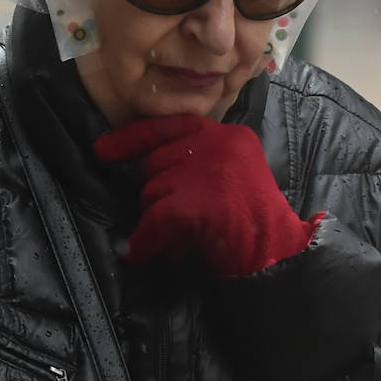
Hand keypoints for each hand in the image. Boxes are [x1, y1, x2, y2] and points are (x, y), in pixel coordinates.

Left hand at [94, 115, 321, 276]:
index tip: (103, 149)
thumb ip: (196, 165)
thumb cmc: (254, 222)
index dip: (132, 138)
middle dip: (157, 197)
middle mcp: (218, 144)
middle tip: (174, 223)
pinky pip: (156, 219)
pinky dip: (147, 239)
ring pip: (153, 191)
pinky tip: (143, 252)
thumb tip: (147, 174)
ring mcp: (209, 170)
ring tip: (180, 239)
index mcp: (227, 135)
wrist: (278, 253)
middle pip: (157, 164)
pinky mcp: (200, 200)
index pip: (169, 126)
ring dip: (157, 220)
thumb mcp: (230, 177)